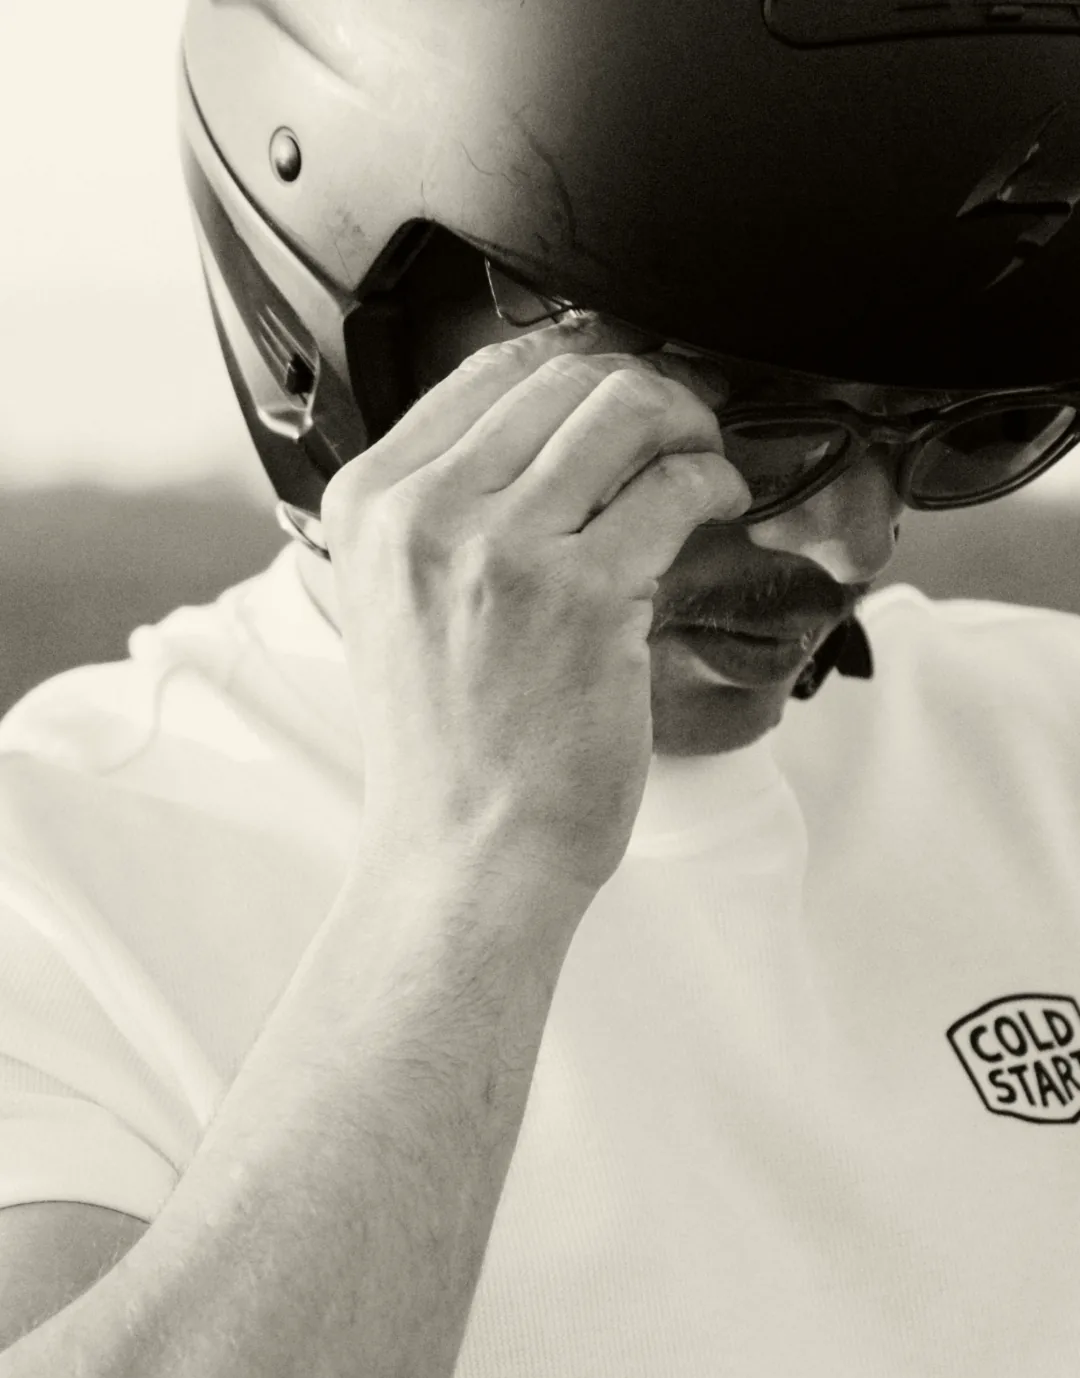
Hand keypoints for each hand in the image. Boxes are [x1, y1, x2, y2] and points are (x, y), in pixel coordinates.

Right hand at [320, 315, 750, 905]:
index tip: (622, 392)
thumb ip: (446, 512)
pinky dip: (713, 484)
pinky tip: (720, 508)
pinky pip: (673, 490)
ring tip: (704, 461)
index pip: (487, 371)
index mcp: (369, 504)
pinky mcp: (581, 596)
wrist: (463, 858)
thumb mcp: (399, 603)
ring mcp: (501, 550)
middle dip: (642, 387)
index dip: (577, 365)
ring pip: (623, 411)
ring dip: (686, 423)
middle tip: (682, 426)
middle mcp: (423, 513)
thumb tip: (548, 426)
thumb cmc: (447, 751)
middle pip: (563, 376)